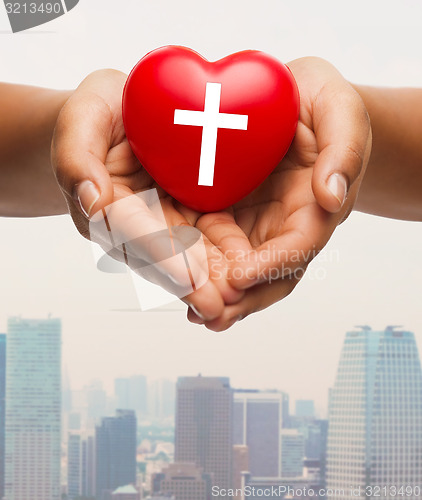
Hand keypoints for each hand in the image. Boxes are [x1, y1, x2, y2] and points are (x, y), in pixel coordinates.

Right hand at [51, 70, 243, 318]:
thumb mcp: (83, 118)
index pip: (131, 233)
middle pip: (163, 258)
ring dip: (211, 281)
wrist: (124, 113)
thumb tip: (93, 199)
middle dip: (190, 284)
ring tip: (238, 299)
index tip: (185, 278)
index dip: (158, 254)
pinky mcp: (188, 217)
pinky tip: (249, 273)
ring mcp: (163, 223)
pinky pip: (207, 240)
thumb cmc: (101, 113)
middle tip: (218, 307)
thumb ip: (78, 156)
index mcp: (107, 206)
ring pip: (188, 256)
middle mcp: (136, 224)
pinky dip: (225, 258)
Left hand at [188, 57, 371, 330]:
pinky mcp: (229, 216)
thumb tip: (332, 197)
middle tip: (211, 315)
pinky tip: (176, 279)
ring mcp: (256, 224)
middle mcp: (285, 225)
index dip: (271, 265)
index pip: (298, 246)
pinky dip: (199, 267)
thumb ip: (343, 150)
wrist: (293, 99)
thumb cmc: (321, 102)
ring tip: (191, 311)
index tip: (241, 277)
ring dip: (217, 293)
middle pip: (267, 273)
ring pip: (238, 269)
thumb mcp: (339, 111)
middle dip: (241, 298)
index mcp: (315, 207)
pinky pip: (214, 247)